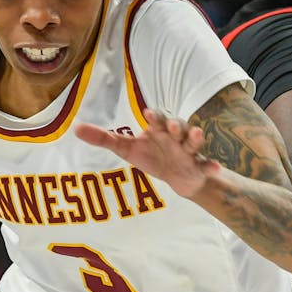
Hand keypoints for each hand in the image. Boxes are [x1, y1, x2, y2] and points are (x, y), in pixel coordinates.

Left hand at [76, 108, 219, 197]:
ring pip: (193, 143)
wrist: (177, 176)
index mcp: (158, 130)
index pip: (157, 120)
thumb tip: (75, 128)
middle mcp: (175, 137)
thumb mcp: (126, 149)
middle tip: (173, 126)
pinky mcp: (199, 166)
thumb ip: (103, 139)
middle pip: (177, 127)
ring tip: (196, 134)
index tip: (149, 115)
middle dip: (176, 126)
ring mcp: (188, 151)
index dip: (155, 117)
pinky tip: (217, 168)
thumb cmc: (151, 156)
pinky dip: (212, 167)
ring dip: (195, 138)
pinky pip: (207, 166)